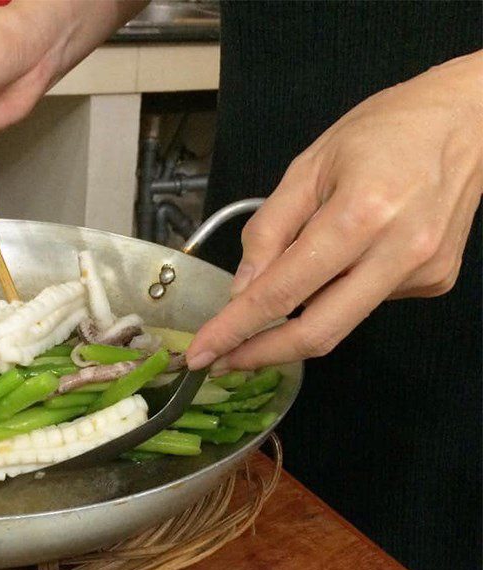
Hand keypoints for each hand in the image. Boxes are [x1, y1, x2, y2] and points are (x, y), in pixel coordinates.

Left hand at [187, 51, 482, 370]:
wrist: (472, 117)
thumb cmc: (384, 129)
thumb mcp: (308, 166)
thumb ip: (269, 231)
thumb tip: (242, 292)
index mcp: (360, 215)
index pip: (281, 292)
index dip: (235, 329)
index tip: (204, 353)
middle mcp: (397, 252)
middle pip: (318, 332)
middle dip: (263, 355)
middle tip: (225, 361)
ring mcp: (422, 272)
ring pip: (342, 323)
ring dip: (296, 326)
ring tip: (273, 305)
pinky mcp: (436, 281)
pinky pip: (368, 303)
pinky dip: (338, 294)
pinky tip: (346, 259)